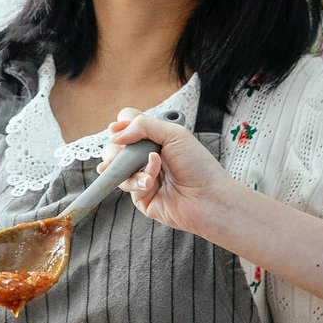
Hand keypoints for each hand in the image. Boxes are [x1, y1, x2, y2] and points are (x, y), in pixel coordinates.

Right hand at [101, 107, 234, 235]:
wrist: (208, 197)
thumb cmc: (198, 165)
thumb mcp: (174, 134)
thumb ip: (143, 125)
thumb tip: (115, 134)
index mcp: (156, 139)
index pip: (128, 126)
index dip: (121, 126)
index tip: (117, 128)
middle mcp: (146, 157)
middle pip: (115, 147)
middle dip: (118, 148)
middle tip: (127, 149)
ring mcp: (142, 177)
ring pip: (116, 167)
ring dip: (129, 165)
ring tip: (151, 166)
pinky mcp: (140, 197)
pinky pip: (127, 184)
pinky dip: (139, 179)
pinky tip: (152, 181)